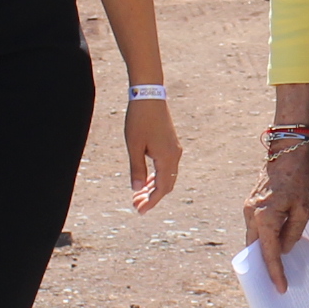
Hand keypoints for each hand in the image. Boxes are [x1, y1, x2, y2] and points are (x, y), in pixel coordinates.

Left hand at [124, 96, 181, 211]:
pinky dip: (156, 176)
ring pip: (167, 176)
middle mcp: (174, 156)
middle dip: (152, 197)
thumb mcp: (134, 146)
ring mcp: (174, 149)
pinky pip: (166, 167)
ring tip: (138, 195)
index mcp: (167, 158)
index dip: (151, 202)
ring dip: (153, 187)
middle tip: (136, 205)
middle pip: (166, 185)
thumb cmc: (139, 120)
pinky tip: (145, 180)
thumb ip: (136, 169)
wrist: (149, 96)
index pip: (161, 188)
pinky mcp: (170, 144)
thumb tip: (137, 189)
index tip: (140, 211)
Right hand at [245, 143, 308, 289]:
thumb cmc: (299, 178)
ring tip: (276, 267)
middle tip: (275, 283)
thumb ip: (292, 233)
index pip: (269, 254)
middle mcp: (251, 215)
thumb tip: (283, 250)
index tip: (280, 289)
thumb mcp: (304, 209)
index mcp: (264, 218)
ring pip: (253, 238)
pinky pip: (255, 227)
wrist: (287, 151)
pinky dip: (263, 237)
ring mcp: (249, 208)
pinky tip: (275, 244)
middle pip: (255, 248)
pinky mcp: (252, 203)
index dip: (275, 273)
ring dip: (263, 251)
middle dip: (263, 266)